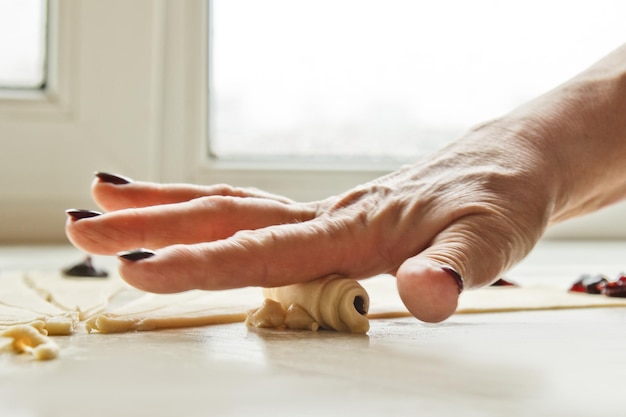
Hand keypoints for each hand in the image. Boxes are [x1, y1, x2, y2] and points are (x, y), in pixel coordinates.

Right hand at [65, 120, 555, 322]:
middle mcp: (328, 217)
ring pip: (232, 206)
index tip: (140, 270)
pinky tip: (191, 211)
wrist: (506, 166)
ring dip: (166, 207)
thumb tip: (424, 293)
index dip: (201, 264)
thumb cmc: (498, 201)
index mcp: (354, 229)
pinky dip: (212, 209)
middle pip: (225, 217)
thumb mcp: (490, 240)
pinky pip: (258, 210)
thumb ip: (454, 269)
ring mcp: (326, 214)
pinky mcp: (332, 217)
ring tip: (109, 205)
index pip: (264, 251)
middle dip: (151, 227)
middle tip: (83, 231)